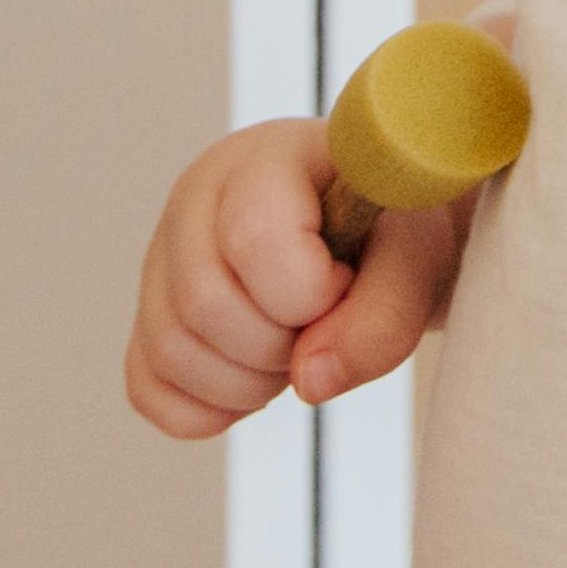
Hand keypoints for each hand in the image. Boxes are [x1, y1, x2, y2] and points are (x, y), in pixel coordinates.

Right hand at [121, 115, 474, 437]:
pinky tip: (259, 378)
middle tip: (323, 325)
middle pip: (204, 303)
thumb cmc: (393, 235)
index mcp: (266, 157)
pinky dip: (210, 410)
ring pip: (170, 352)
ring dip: (249, 383)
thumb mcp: (416, 260)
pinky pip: (150, 392)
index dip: (310, 291)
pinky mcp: (150, 317)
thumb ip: (384, 314)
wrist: (379, 241)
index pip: (255, 237)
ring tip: (297, 347)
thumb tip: (310, 380)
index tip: (347, 282)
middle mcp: (196, 199)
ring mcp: (162, 259)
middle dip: (279, 345)